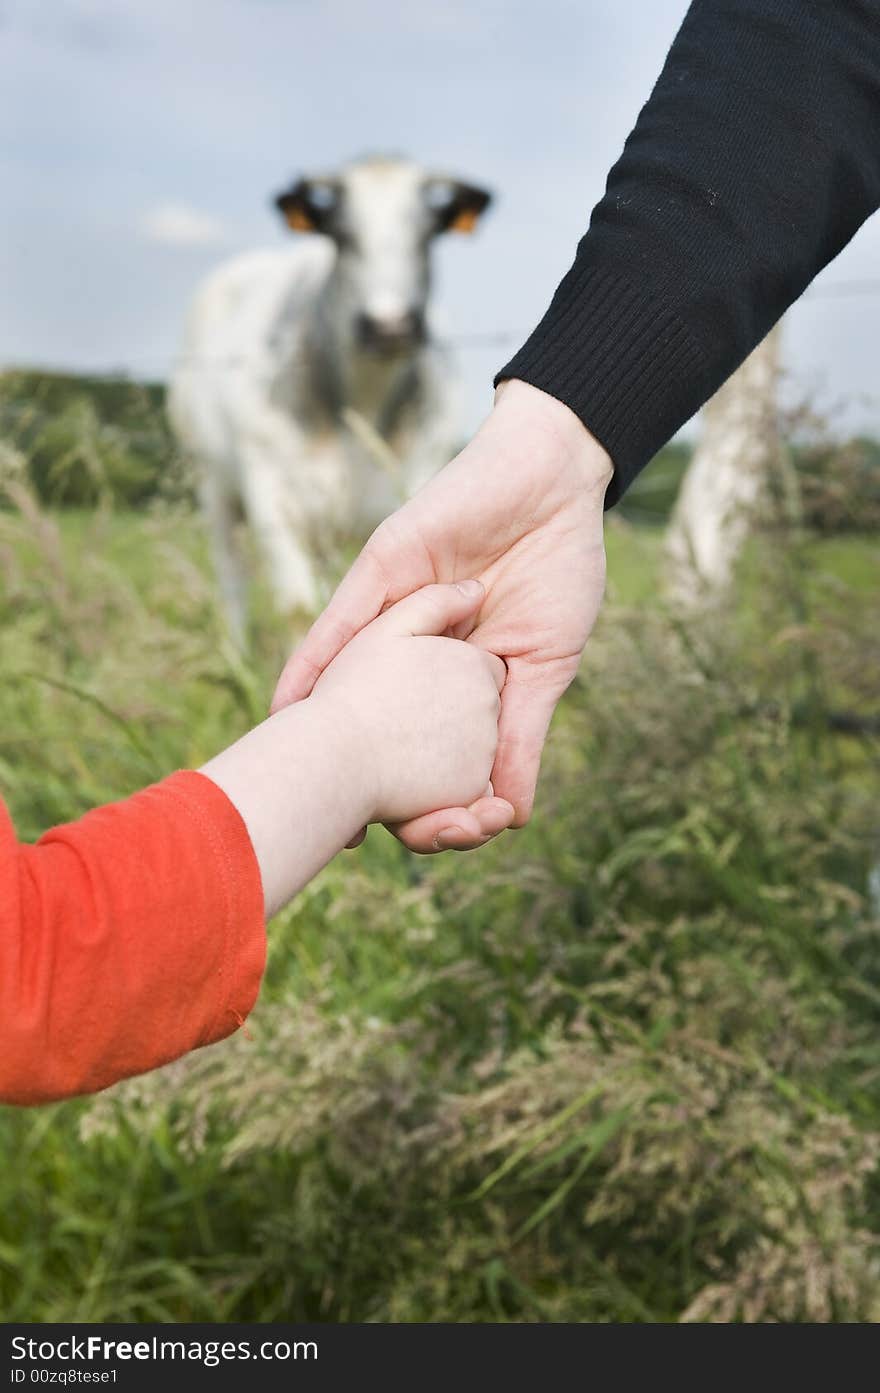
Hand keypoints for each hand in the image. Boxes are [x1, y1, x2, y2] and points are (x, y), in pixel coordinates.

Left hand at [272, 380, 612, 850]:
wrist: (557, 486)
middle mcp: (410, 651)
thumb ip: (522, 736)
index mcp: (450, 677)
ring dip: (315, 726)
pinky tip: (286, 705)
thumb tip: (513, 814)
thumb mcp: (546, 668)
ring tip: (287, 777)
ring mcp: (391, 612)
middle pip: (371, 717)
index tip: (395, 840)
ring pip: (342, 677)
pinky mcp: (381, 572)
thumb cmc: (560, 572)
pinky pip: (339, 622)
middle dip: (348, 768)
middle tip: (325, 829)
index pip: (421, 743)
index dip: (408, 789)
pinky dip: (311, 664)